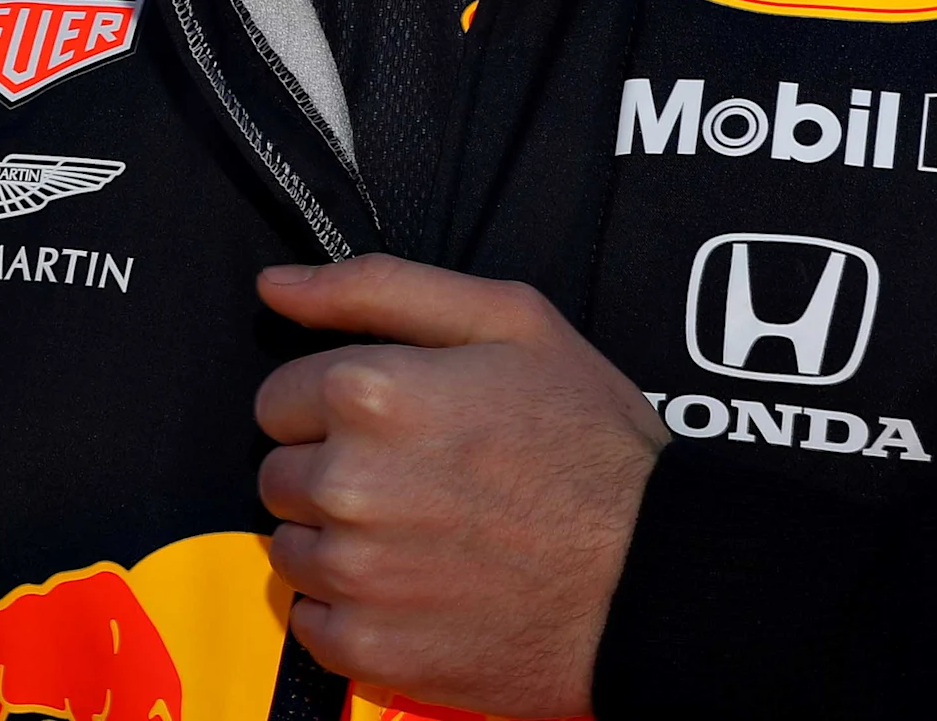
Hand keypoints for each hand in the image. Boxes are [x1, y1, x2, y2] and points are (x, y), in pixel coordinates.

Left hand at [253, 256, 667, 717]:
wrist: (661, 580)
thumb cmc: (594, 443)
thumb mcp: (510, 322)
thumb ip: (377, 288)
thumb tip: (275, 286)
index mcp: (370, 392)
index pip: (278, 399)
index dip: (332, 411)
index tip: (393, 428)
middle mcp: (348, 482)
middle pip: (279, 474)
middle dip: (331, 474)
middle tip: (415, 485)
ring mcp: (357, 574)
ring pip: (291, 549)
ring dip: (337, 544)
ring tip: (420, 541)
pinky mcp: (372, 650)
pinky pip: (312, 624)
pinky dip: (350, 613)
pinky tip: (414, 594)